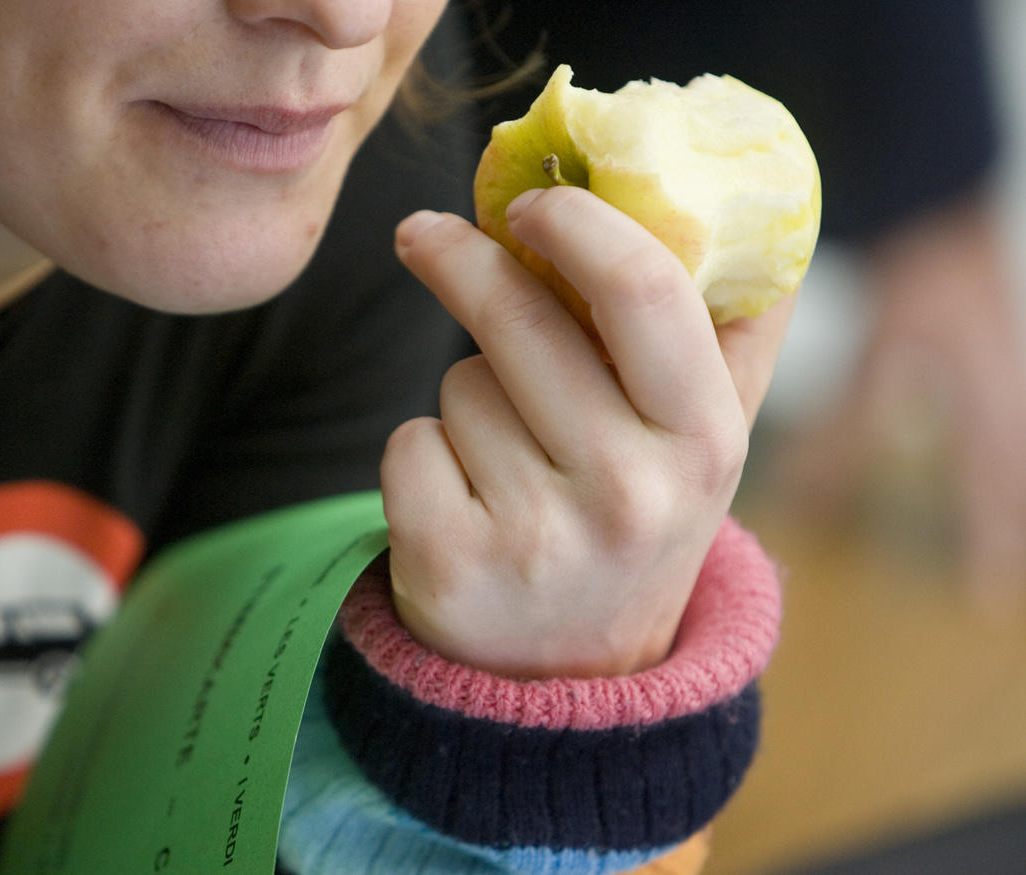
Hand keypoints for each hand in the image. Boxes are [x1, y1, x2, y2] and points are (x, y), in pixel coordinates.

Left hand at [381, 186, 793, 678]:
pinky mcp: (450, 567)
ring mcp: (536, 538)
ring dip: (465, 398)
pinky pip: (408, 442)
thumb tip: (741, 206)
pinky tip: (463, 503)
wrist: (569, 681)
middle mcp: (629, 495)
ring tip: (509, 462)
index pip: (644, 291)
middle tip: (426, 236)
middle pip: (516, 319)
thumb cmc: (631, 524)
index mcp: (704, 445)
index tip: (528, 199)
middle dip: (462, 263)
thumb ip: (733, 335)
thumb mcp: (704, 446)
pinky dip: (421, 456)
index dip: (577, 224)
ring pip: (457, 386)